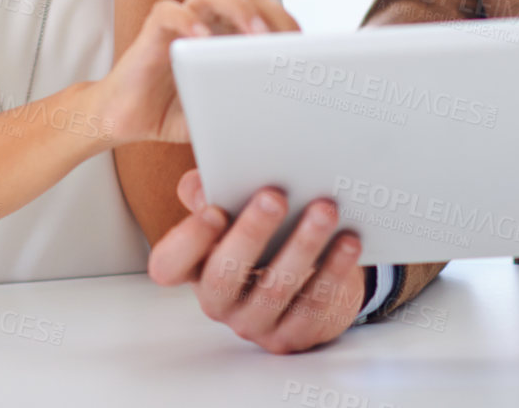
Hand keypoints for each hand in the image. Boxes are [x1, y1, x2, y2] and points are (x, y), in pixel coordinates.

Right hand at [95, 0, 300, 144]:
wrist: (125, 120)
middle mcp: (210, 22)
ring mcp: (181, 22)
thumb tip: (289, 120)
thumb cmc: (176, 113)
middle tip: (287, 42)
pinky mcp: (152, 31)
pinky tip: (202, 39)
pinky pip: (169, 12)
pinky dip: (188, 20)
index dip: (288, 24)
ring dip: (238, 8)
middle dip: (272, 12)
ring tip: (254, 34)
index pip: (267, 14)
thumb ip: (249, 107)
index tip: (307, 51)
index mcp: (230, 36)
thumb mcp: (222, 114)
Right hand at [148, 169, 365, 353]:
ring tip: (324, 209)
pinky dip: (333, 270)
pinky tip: (349, 241)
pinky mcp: (294, 334)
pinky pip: (314, 305)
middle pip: (224, 277)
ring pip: (275, 290)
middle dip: (251, 234)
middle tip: (275, 196)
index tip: (214, 210)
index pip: (169, 265)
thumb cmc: (264, 233)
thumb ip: (213, 189)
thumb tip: (202, 185)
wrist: (307, 274)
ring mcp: (256, 323)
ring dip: (302, 246)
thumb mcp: (233, 209)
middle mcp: (220, 300)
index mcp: (196, 266)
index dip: (187, 242)